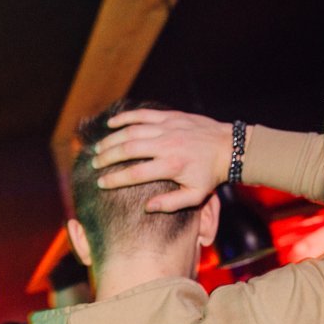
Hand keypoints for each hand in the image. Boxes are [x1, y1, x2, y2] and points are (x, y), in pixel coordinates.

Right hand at [91, 109, 231, 212]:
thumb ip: (170, 204)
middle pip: (128, 149)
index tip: (101, 183)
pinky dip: (125, 118)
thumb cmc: (210, 175)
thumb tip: (146, 208)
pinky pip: (143, 115)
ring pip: (132, 131)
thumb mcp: (196, 196)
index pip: (135, 173)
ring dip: (111, 139)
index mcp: (172, 166)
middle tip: (93, 165)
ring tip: (98, 149)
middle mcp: (167, 145)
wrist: (229, 147)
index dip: (115, 179)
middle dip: (107, 157)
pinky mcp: (170, 116)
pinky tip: (111, 124)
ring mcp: (168, 128)